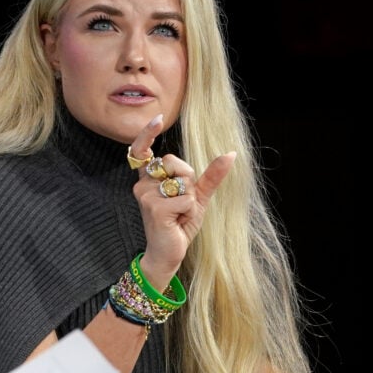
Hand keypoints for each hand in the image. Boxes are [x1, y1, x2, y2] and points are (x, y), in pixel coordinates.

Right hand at [130, 114, 235, 289]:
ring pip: (185, 182)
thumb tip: (231, 153)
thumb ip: (211, 175)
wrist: (169, 253)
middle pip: (176, 162)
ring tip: (179, 215)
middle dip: (189, 181)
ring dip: (190, 201)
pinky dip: (190, 210)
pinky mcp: (155, 208)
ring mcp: (146, 195)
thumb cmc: (179, 225)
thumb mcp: (197, 197)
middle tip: (182, 204)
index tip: (157, 119)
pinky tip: (178, 222)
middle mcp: (142, 184)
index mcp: (148, 179)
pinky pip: (187, 198)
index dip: (148, 133)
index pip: (142, 150)